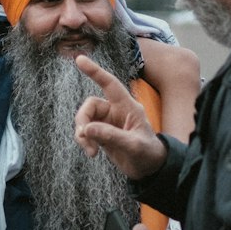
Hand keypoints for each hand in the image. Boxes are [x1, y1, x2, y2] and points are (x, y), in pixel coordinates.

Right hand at [73, 55, 167, 176]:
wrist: (150, 170)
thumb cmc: (148, 153)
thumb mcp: (133, 145)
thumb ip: (111, 136)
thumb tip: (86, 129)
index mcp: (128, 106)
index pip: (109, 84)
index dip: (95, 71)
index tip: (80, 59)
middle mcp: (116, 111)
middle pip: (90, 105)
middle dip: (83, 119)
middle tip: (84, 136)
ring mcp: (108, 123)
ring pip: (86, 120)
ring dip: (83, 134)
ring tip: (91, 151)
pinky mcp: (102, 134)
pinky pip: (86, 132)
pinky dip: (84, 141)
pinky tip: (92, 153)